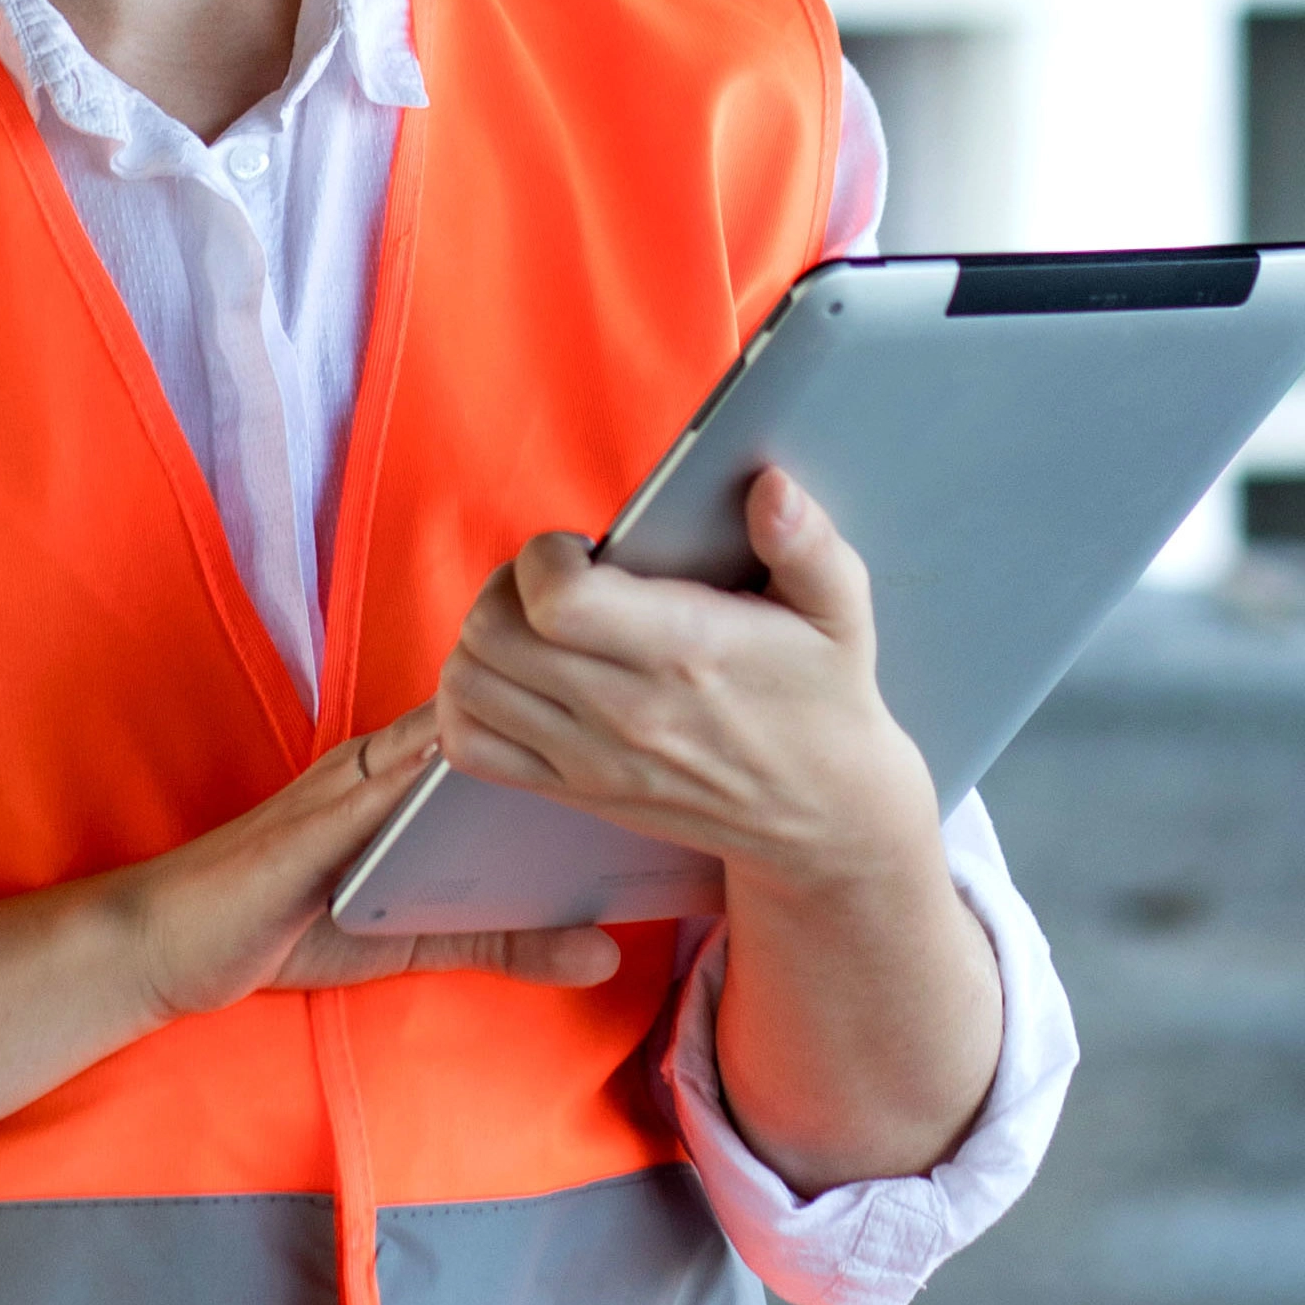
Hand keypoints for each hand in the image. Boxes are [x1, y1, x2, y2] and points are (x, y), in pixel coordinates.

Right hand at [108, 702, 623, 1020]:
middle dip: (557, 691)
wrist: (167, 941)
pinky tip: (481, 747)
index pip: (498, 723)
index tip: (647, 684)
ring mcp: (344, 785)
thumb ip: (502, 944)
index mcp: (404, 780)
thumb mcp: (412, 943)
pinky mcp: (314, 820)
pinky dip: (430, 763)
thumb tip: (604, 952)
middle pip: (482, 713)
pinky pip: (380, 784)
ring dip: (510, 712)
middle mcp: (379, 765)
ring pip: (441, 734)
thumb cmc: (282, 928)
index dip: (566, 699)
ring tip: (594, 695)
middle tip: (645, 675)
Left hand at [436, 468, 940, 897]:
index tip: (580, 549)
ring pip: (468, 686)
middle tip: (552, 579)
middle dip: (507, 585)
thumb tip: (771, 487)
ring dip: (481, 639)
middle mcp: (627, 711)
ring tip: (532, 625)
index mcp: (686, 652)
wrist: (824, 818)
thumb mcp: (840, 613)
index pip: (558, 601)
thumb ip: (807, 543)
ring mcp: (592, 759)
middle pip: (492, 635)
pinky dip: (465, 705)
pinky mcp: (573, 791)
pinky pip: (469, 747)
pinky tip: (512, 678)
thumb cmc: (825, 700)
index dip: (545, 557)